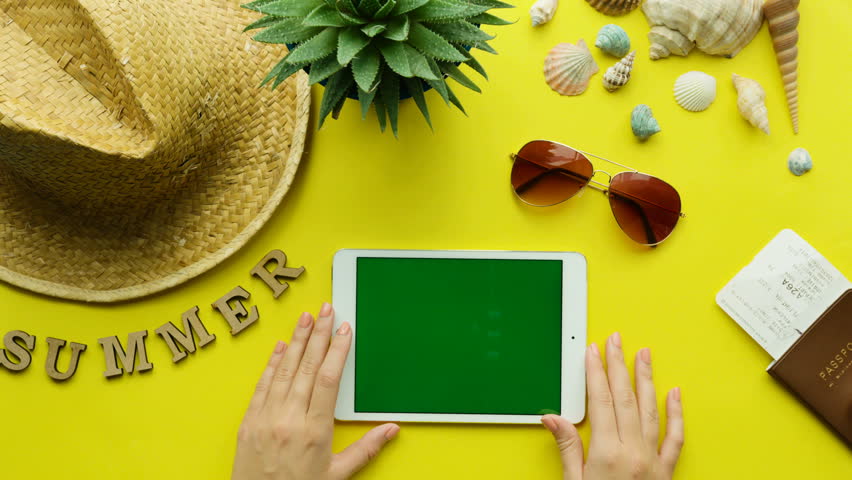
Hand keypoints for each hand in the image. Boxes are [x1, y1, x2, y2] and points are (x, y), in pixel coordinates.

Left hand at [232, 303, 398, 479]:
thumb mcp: (337, 476)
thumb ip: (365, 449)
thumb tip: (392, 429)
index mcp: (314, 431)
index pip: (328, 379)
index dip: (337, 350)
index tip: (344, 330)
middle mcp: (288, 419)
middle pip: (307, 367)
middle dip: (318, 334)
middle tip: (326, 310)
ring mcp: (265, 418)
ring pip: (284, 370)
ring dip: (295, 341)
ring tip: (305, 318)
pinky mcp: (248, 422)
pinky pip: (262, 385)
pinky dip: (271, 364)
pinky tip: (279, 347)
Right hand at [542, 332, 683, 479]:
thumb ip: (567, 450)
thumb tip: (553, 418)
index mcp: (608, 455)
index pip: (600, 401)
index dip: (595, 372)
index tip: (592, 352)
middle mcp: (634, 453)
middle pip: (625, 398)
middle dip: (618, 365)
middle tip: (615, 340)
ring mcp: (654, 461)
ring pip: (651, 409)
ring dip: (647, 379)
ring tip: (644, 354)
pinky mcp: (667, 472)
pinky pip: (675, 437)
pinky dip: (676, 413)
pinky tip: (674, 393)